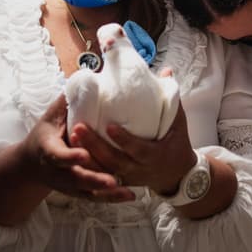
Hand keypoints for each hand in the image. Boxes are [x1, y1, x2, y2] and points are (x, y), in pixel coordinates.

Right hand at [20, 95, 131, 202]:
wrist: (32, 164)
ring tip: (127, 190)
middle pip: (76, 178)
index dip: (70, 156)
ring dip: (107, 193)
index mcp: (48, 149)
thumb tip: (86, 74)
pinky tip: (129, 195)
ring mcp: (67, 185)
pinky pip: (95, 197)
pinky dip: (111, 198)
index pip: (58, 155)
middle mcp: (57, 171)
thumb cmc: (45, 133)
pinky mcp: (77, 192)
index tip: (83, 154)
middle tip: (112, 180)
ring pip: (87, 192)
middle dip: (93, 179)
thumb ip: (67, 100)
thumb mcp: (50, 116)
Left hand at [72, 98, 196, 195]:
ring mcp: (128, 177)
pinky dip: (87, 165)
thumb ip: (171, 100)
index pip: (138, 149)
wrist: (177, 175)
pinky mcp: (119, 180)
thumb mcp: (178, 123)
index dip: (124, 140)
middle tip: (78, 127)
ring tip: (72, 135)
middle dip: (95, 146)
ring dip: (87, 155)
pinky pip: (100, 176)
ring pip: (104, 170)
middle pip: (114, 161)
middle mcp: (139, 169)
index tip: (109, 126)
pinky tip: (73, 151)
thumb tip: (166, 72)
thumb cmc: (177, 143)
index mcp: (155, 155)